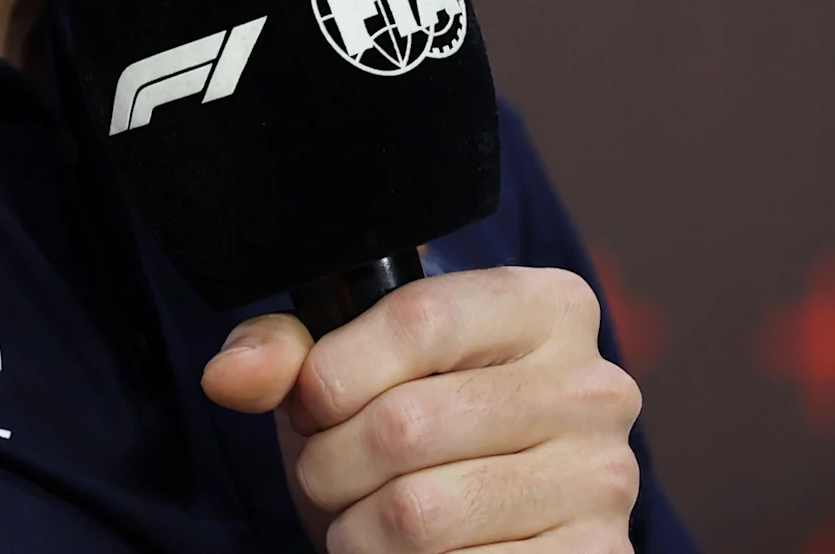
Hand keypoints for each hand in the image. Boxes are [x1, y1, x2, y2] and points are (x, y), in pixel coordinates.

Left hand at [200, 266, 640, 551]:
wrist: (473, 524)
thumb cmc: (402, 431)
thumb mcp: (342, 375)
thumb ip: (282, 355)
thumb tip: (230, 376)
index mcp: (543, 307)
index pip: (417, 318)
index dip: (333, 372)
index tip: (311, 403)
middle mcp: (593, 387)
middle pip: (405, 425)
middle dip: (330, 464)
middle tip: (328, 475)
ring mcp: (605, 479)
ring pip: (419, 514)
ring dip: (357, 528)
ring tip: (363, 518)